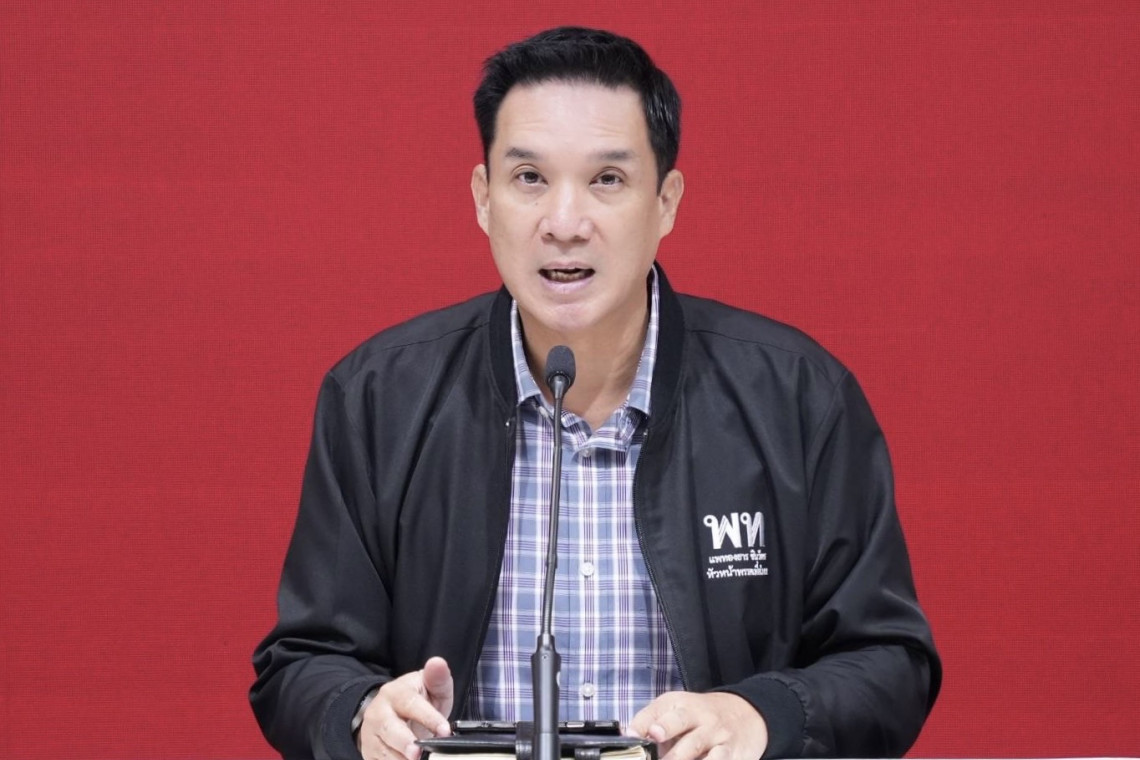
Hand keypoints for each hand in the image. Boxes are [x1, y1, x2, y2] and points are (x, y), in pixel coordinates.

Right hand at [357, 656, 453, 759]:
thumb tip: (438, 662)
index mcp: (396, 693)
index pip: (411, 704)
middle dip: (405, 743)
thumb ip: (437, 678)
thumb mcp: (430, 687)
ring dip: (398, 758)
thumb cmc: (418, 699)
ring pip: (382, 749)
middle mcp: (379, 712)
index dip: (428, 718)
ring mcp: (371, 734)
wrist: (391, 712)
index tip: (445, 730)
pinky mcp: (369, 752)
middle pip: (390, 729)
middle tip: (418, 754)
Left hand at [626, 691, 768, 759]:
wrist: (747, 713)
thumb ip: (651, 722)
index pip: (657, 710)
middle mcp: (698, 715)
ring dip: (680, 758)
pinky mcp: (731, 751)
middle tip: (654, 743)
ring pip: (696, 746)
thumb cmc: (702, 716)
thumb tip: (627, 737)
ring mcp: (716, 733)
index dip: (644, 723)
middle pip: (679, 720)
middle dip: (665, 731)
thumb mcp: (677, 711)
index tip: (633, 735)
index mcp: (680, 703)